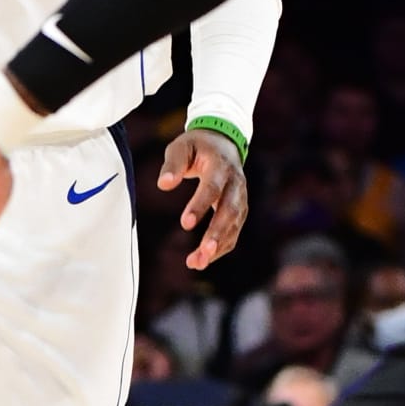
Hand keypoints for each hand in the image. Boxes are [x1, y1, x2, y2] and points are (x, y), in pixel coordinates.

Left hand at [158, 126, 249, 270]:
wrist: (223, 142)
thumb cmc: (197, 146)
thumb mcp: (181, 147)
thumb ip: (173, 165)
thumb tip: (163, 184)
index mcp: (220, 166)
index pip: (213, 187)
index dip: (201, 205)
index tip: (185, 223)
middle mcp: (235, 183)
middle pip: (230, 210)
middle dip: (218, 232)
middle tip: (203, 251)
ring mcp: (241, 197)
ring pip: (234, 225)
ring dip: (218, 246)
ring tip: (197, 263)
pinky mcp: (239, 209)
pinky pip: (234, 231)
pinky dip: (221, 248)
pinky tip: (203, 260)